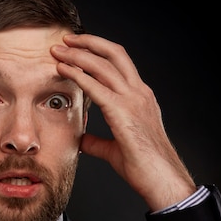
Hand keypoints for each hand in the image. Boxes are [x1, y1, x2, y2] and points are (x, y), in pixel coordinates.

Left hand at [51, 34, 195, 210]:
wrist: (162, 180)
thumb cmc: (144, 167)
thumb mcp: (115, 149)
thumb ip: (97, 141)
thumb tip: (81, 139)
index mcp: (141, 98)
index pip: (119, 63)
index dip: (97, 52)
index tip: (77, 48)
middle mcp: (139, 93)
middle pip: (113, 54)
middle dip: (87, 43)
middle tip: (65, 39)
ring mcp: (133, 100)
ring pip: (103, 65)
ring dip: (77, 55)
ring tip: (58, 50)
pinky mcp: (123, 112)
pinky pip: (96, 86)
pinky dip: (77, 74)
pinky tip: (63, 70)